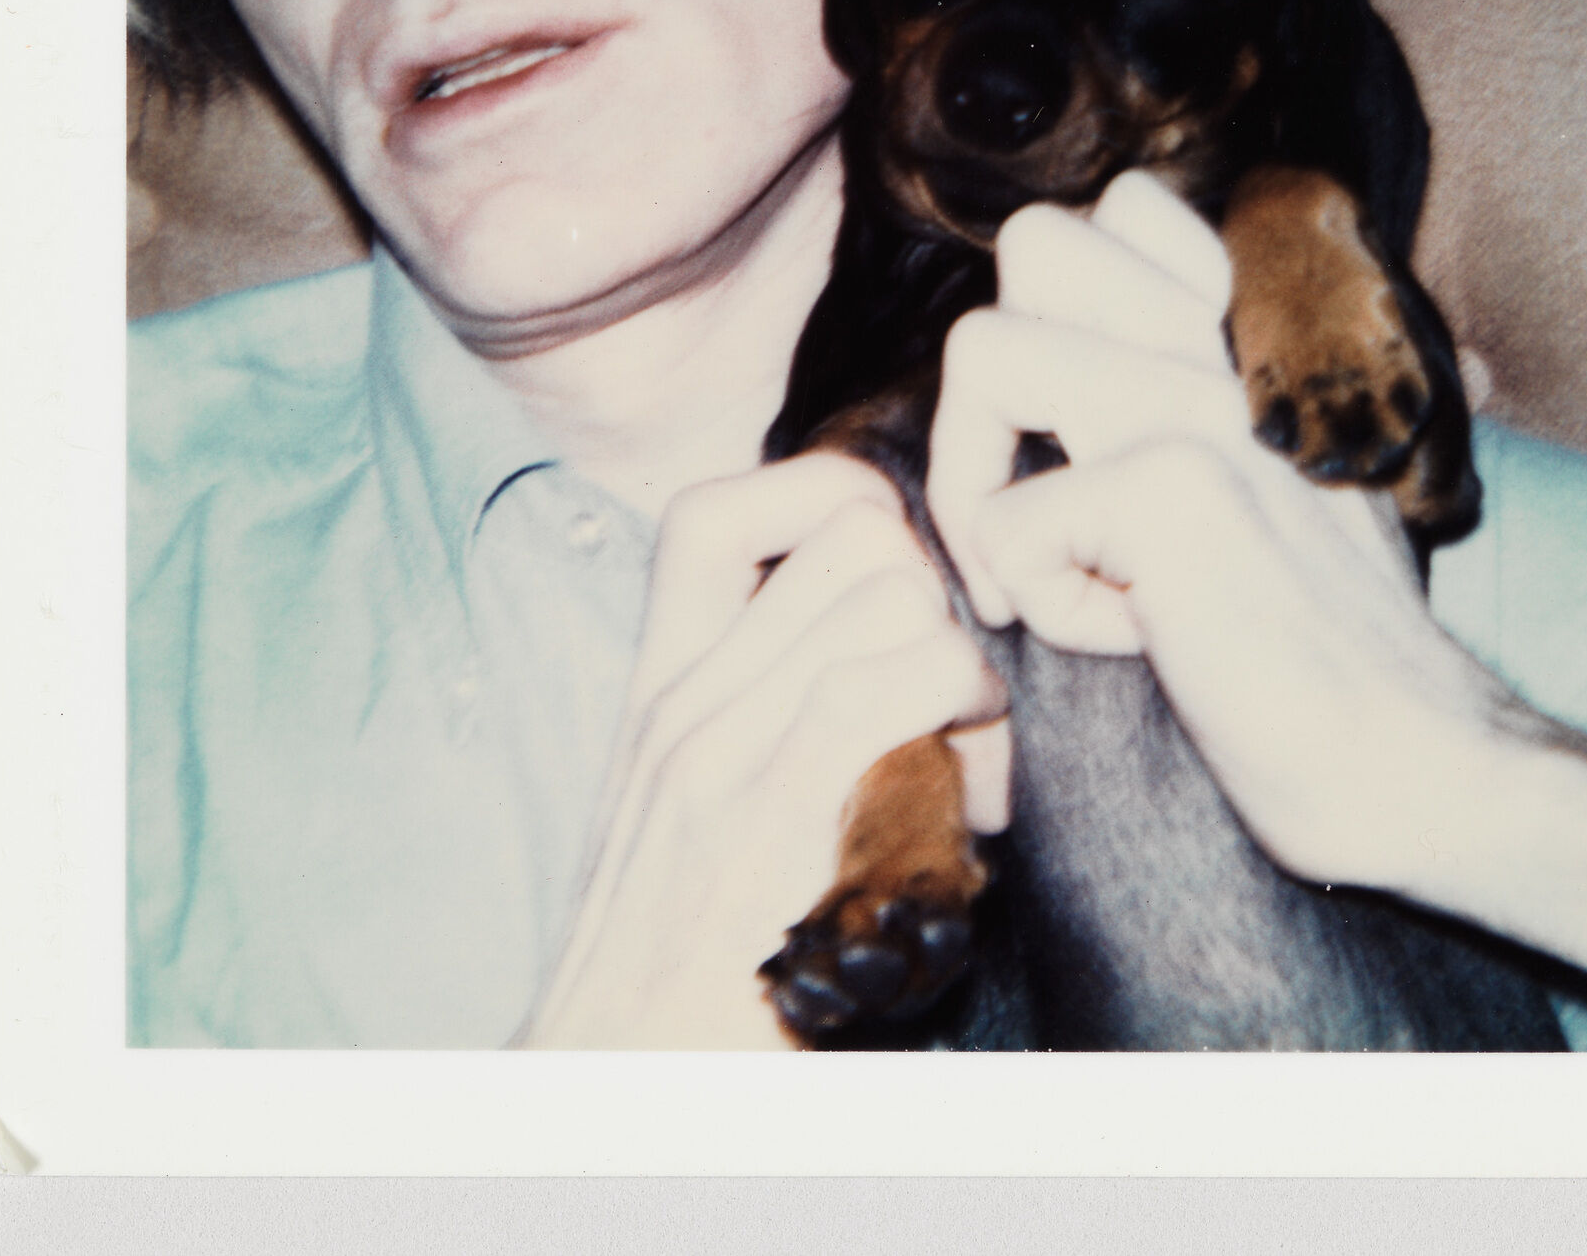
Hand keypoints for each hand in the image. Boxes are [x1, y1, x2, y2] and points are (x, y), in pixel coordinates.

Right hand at [521, 453, 1005, 1048]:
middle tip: (953, 700)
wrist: (611, 1083)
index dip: (828, 503)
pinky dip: (970, 716)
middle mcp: (684, 699)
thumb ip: (748, 720)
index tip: (893, 584)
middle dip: (937, 599)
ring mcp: (722, 747)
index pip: (714, 509)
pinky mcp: (775, 810)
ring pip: (897, 594)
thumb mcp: (678, 812)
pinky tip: (975, 799)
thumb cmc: (674, 962)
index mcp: (656, 688)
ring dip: (967, 672)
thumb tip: (876, 655)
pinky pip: (904, 678)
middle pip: (854, 534)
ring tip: (969, 763)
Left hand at [927, 171, 1586, 1006]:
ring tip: (1055, 573)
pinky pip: (1006, 521)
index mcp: (1254, 333)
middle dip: (991, 384)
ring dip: (979, 484)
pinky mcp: (1172, 491)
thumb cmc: (1321, 644)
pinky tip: (1134, 637)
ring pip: (985, 350)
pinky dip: (1041, 602)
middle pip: (1037, 243)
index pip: (1127, 208)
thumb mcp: (1273, 479)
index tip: (1089, 435)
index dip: (1065, 312)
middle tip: (1032, 498)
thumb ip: (1196, 399)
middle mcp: (1228, 344)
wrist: (1416, 760)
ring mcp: (1200, 405)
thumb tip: (1064, 359)